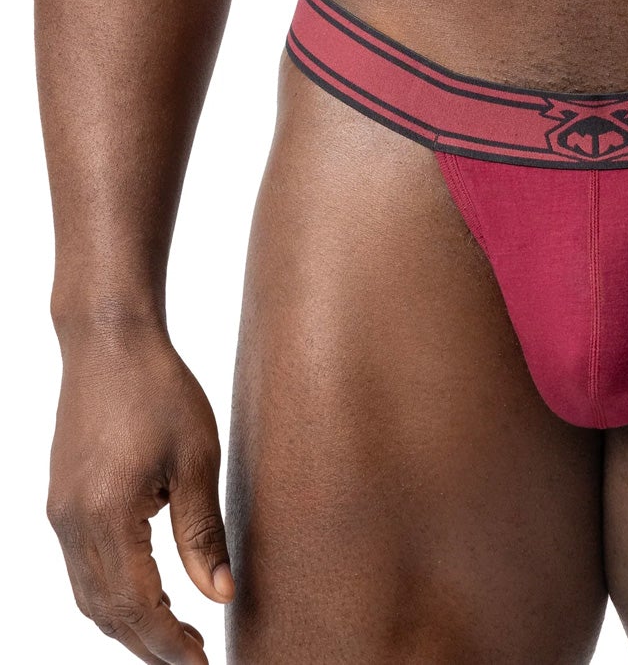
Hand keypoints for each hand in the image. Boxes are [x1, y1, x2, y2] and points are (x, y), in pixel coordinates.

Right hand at [47, 327, 233, 662]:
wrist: (108, 341)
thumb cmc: (160, 388)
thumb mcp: (196, 457)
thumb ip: (204, 532)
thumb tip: (220, 594)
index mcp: (109, 516)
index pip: (138, 608)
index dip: (169, 644)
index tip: (202, 662)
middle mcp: (73, 523)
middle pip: (107, 613)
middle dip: (149, 644)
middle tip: (193, 657)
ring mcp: (61, 514)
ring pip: (88, 596)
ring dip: (128, 624)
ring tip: (174, 635)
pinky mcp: (61, 501)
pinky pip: (80, 569)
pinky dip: (110, 594)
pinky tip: (144, 593)